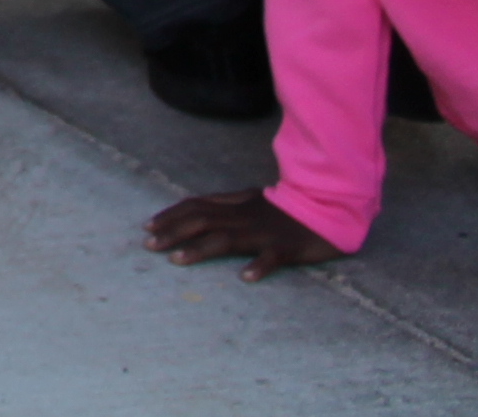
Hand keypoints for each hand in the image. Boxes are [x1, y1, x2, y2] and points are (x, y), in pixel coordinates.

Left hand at [145, 188, 339, 281]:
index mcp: (237, 204)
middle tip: (149, 245)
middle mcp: (245, 215)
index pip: (196, 206)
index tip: (147, 226)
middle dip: (173, 231)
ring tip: (178, 260)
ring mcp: (265, 231)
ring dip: (201, 248)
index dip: (171, 215)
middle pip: (203, 221)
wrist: (329, 206)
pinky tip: (245, 277)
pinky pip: (272, 256)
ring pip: (228, 238)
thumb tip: (198, 208)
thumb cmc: (288, 207)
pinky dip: (259, 265)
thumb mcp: (253, 200)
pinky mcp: (288, 246)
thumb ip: (228, 204)